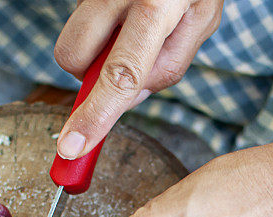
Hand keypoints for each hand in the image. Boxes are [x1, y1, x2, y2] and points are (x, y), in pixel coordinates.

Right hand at [53, 0, 222, 159]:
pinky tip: (126, 10)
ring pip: (71, 41)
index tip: (72, 148)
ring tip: (132, 28)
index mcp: (156, 6)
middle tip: (122, 61)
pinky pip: (80, 19)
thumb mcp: (201, 22)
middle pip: (72, 58)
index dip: (94, 116)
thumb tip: (129, 98)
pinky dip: (99, 27)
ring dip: (94, 50)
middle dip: (87, 75)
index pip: (119, 75)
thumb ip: (168, 65)